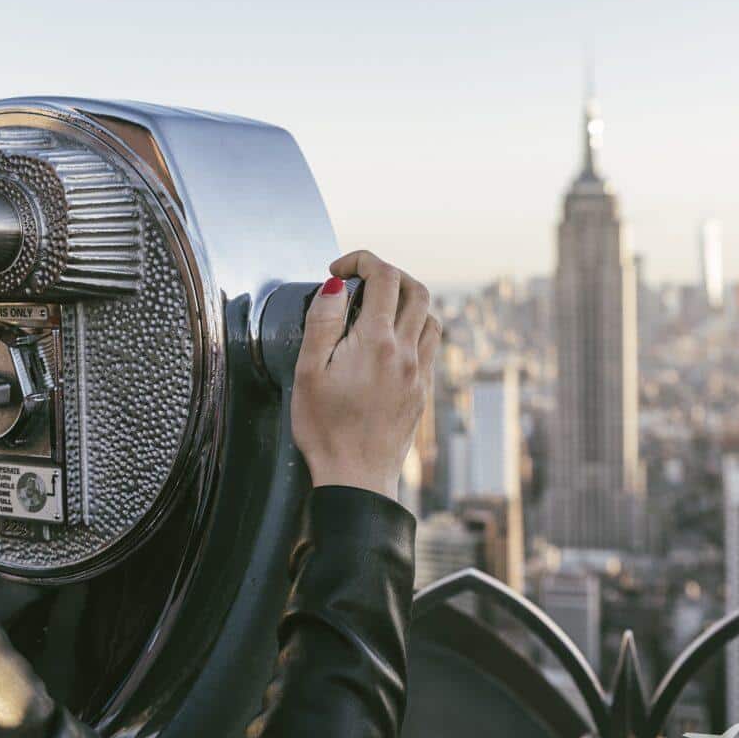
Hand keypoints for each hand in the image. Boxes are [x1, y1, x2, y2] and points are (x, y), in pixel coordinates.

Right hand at [290, 250, 440, 501]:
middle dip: (389, 274)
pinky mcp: (422, 391)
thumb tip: (335, 287)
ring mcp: (418, 372)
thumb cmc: (325, 429)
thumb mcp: (308, 371)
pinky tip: (390, 342)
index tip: (337, 270)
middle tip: (361, 281)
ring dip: (407, 301)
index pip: (384, 277)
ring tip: (377, 309)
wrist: (356, 477)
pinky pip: (430, 346)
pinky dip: (415, 329)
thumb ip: (322, 321)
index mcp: (376, 342)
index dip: (361, 260)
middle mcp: (405, 352)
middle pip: (417, 289)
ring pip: (430, 316)